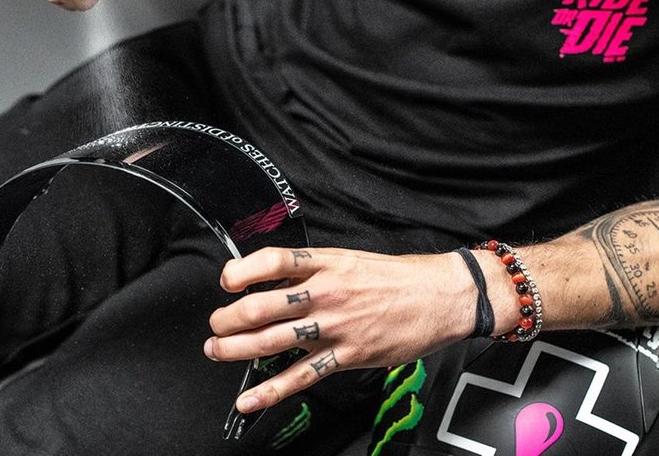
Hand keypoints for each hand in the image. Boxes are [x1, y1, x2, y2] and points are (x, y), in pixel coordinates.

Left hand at [203, 247, 477, 412]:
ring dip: (236, 349)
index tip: (226, 281)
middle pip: (262, 306)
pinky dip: (271, 390)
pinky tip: (249, 399)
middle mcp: (327, 293)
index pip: (273, 261)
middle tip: (216, 324)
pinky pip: (302, 376)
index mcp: (326, 264)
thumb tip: (276, 279)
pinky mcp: (348, 355)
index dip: (242, 271)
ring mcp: (336, 326)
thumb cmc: (399, 277)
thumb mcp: (351, 259)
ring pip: (274, 341)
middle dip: (228, 319)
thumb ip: (314, 269)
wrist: (442, 295)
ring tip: (217, 350)